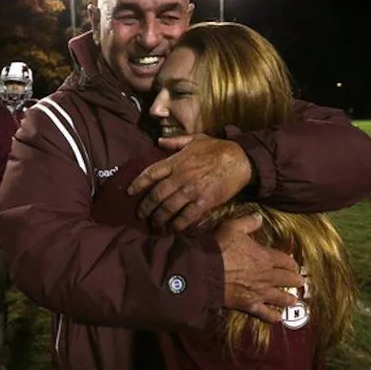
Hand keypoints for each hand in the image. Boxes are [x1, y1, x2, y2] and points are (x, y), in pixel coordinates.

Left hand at [127, 134, 252, 230]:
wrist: (241, 160)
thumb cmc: (218, 148)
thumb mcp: (195, 139)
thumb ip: (175, 141)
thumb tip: (158, 141)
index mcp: (176, 161)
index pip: (150, 173)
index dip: (137, 183)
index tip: (129, 192)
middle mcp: (180, 177)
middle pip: (156, 195)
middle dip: (146, 207)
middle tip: (140, 215)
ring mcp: (191, 191)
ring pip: (168, 208)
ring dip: (158, 219)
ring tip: (154, 225)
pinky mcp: (204, 202)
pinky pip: (186, 217)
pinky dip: (177, 225)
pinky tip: (172, 230)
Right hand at [216, 214, 303, 321]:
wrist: (206, 271)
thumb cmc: (219, 248)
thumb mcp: (233, 228)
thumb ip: (248, 222)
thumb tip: (259, 217)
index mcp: (265, 257)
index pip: (285, 260)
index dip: (291, 262)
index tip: (294, 264)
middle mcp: (266, 276)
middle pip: (287, 279)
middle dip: (295, 280)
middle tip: (300, 281)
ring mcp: (259, 292)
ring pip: (280, 297)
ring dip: (289, 298)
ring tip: (294, 300)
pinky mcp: (249, 304)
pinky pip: (264, 313)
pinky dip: (273, 316)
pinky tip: (278, 318)